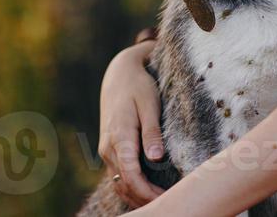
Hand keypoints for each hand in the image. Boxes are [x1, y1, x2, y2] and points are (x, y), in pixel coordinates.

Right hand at [97, 35, 165, 205]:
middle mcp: (108, 148)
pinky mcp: (109, 150)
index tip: (167, 198)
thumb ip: (151, 132)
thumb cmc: (138, 86)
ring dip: (137, 196)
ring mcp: (106, 150)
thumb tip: (156, 157)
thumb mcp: (149, 104)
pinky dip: (130, 188)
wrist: (119, 74)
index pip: (131, 175)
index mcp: (119, 137)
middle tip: (170, 202)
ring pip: (119, 183)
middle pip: (124, 184)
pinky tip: (147, 191)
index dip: (147, 192)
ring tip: (162, 200)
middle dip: (145, 198)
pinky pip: (117, 176)